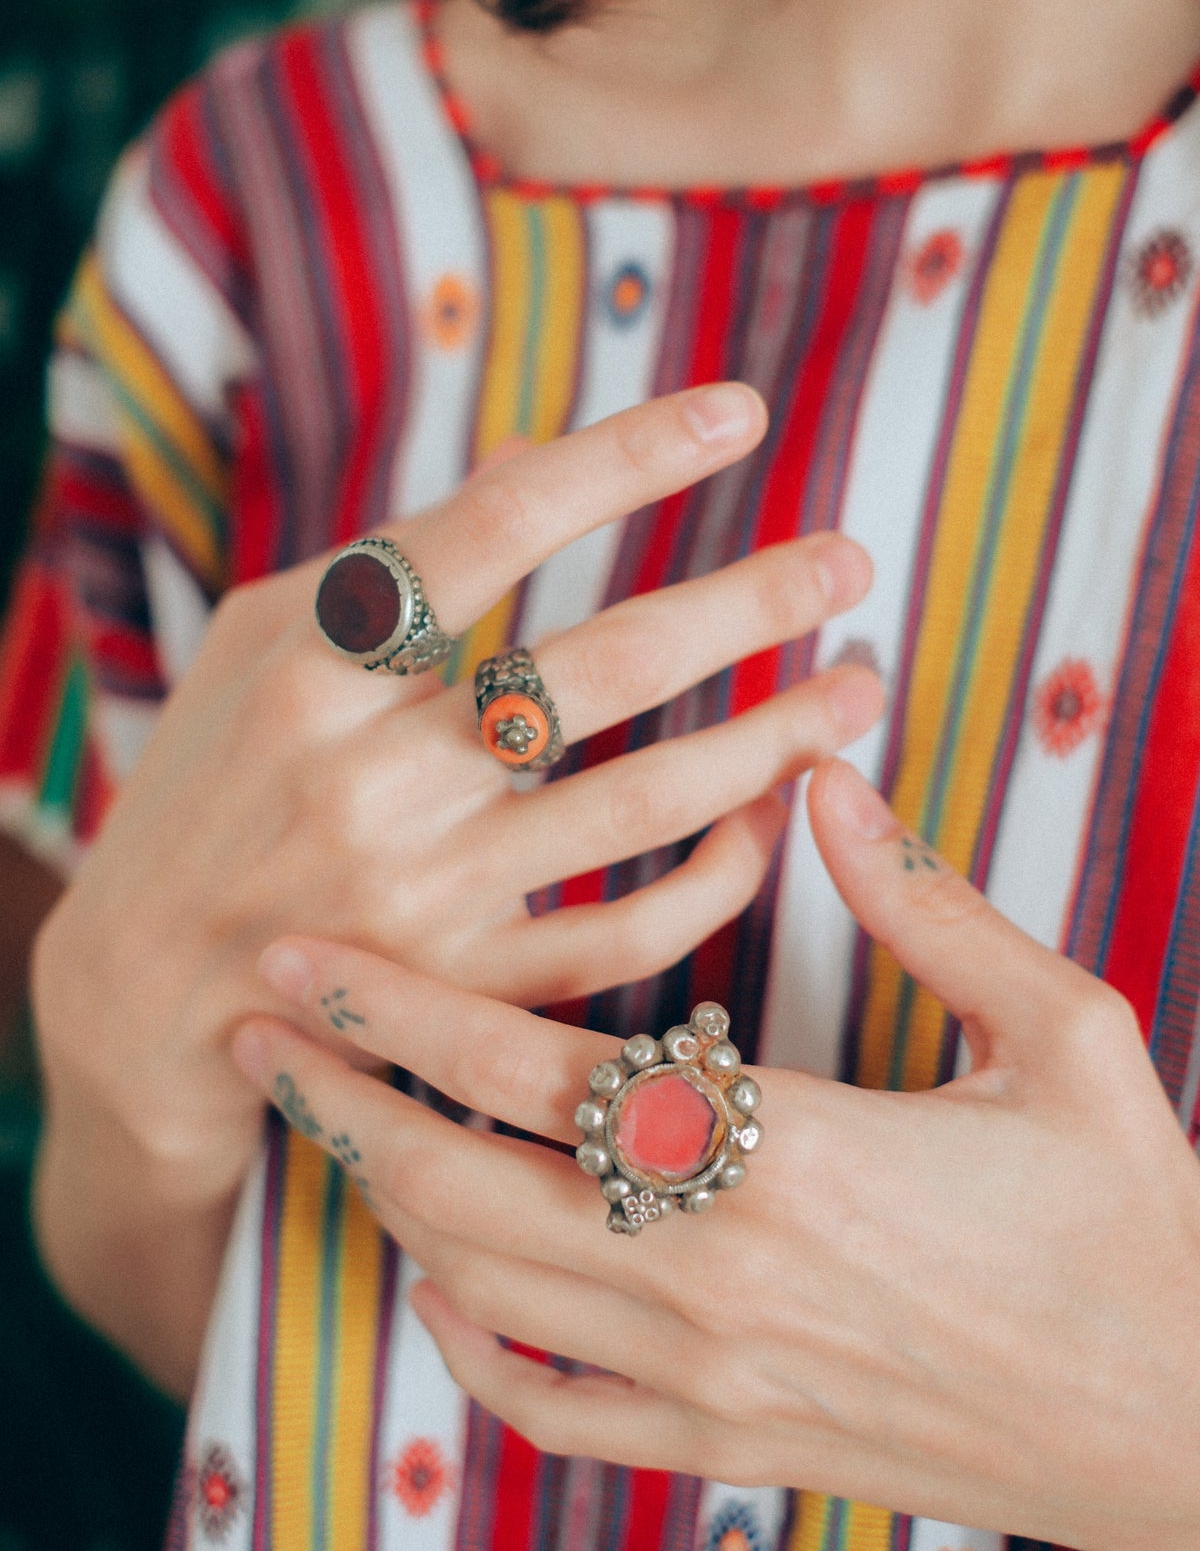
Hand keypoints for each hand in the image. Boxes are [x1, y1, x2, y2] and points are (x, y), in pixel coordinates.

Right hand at [32, 384, 879, 1209]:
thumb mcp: (257, 643)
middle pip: (597, 668)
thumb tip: (539, 455)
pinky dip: (720, 874)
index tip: (736, 411)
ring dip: (774, 740)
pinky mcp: (464, 994)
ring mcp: (420, 899)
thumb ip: (390, 560)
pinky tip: (771, 816)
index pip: (488, 529)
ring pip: (644, 806)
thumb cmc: (207, 782)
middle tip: (851, 560)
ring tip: (859, 686)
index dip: (623, 458)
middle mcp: (365, 778)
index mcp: (306, 666)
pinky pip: (630, 934)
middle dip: (747, 602)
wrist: (140, 994)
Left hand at [232, 759, 1199, 1550]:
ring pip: (482, 1288)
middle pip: (458, 1182)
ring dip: (386, 1197)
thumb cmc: (1133, 1222)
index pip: (531, 1069)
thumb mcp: (1063, 1033)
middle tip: (255, 1028)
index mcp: (787, 1152)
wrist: (1191, 1427)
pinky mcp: (732, 1446)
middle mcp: (715, 1271)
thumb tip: (831, 786)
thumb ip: (927, 905)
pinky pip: (551, 1406)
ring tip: (328, 1120)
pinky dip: (468, 1344)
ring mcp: (711, 1376)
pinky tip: (439, 1287)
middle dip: (340, 1097)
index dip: (398, 1006)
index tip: (303, 956)